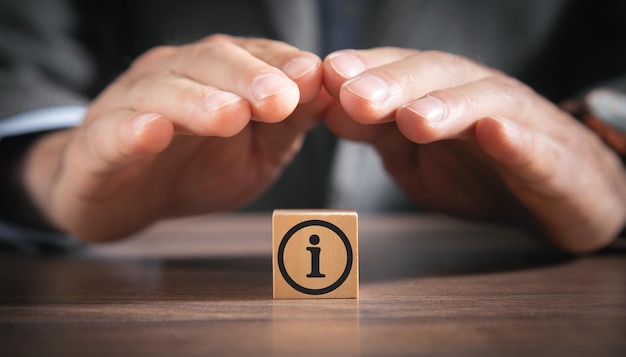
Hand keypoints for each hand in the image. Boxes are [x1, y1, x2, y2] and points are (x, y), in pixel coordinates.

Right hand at [22, 35, 330, 240]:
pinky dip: (132, 131)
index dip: (282, 63)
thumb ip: (290, 124)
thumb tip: (330, 94)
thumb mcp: (258, 150)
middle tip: (279, 98)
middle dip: (248, 78)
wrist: (125, 197)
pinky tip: (153, 133)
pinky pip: (113, 132)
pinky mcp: (98, 144)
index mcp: (217, 75)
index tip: (313, 77)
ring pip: (163, 92)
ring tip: (229, 116)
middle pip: (209, 63)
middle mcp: (174, 77)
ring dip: (198, 101)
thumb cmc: (197, 167)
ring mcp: (131, 106)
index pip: (253, 56)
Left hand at [323, 47, 625, 252]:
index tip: (325, 74)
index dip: (362, 69)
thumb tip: (328, 108)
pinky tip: (493, 133)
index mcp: (435, 92)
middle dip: (392, 82)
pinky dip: (513, 137)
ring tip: (413, 119)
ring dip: (445, 105)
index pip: (396, 69)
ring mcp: (516, 121)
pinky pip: (533, 144)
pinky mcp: (551, 157)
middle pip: (433, 75)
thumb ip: (376, 132)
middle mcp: (473, 94)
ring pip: (481, 101)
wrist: (558, 194)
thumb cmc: (478, 172)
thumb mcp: (412, 156)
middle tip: (354, 94)